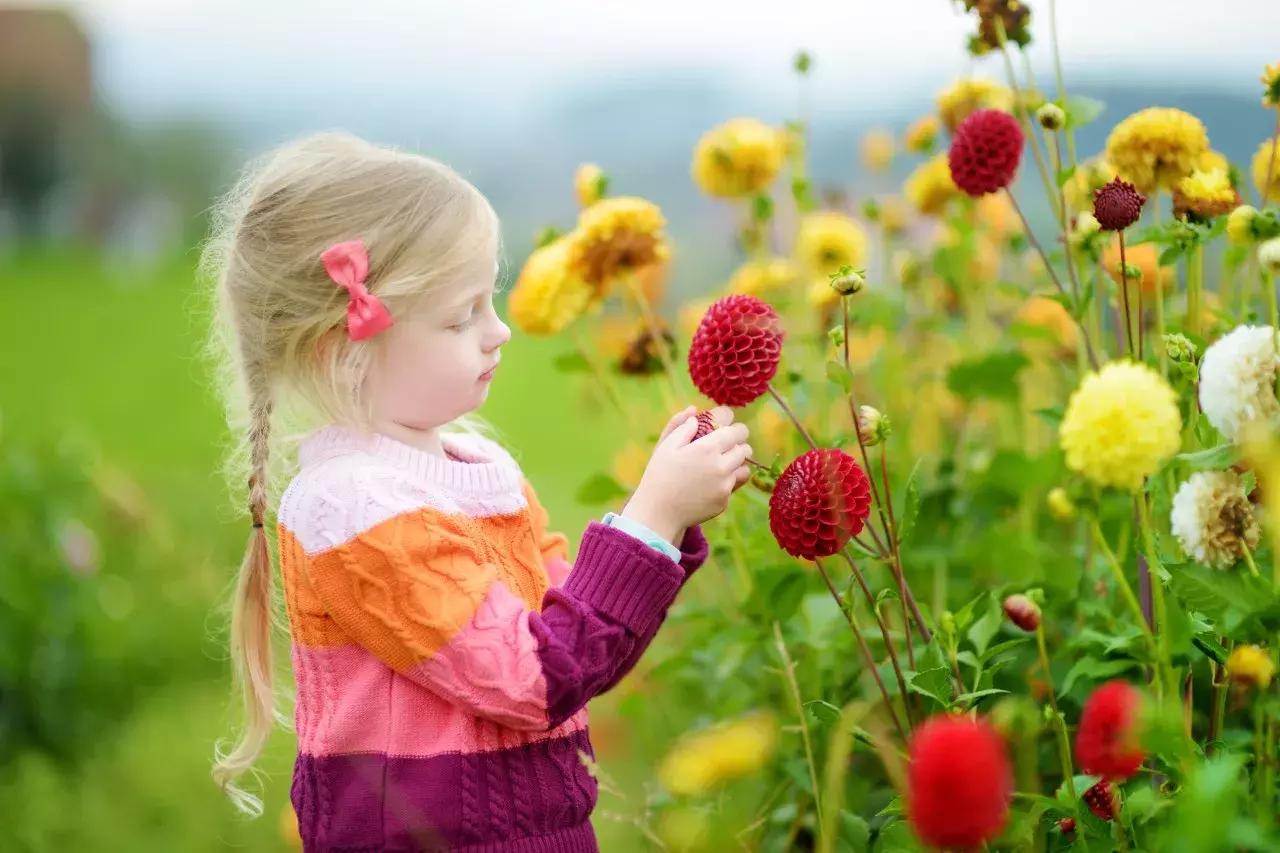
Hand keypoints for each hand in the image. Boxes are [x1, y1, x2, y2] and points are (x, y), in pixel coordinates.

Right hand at [621, 405, 751, 542]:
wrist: (658, 512)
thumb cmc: (659, 475)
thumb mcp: (666, 446)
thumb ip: (682, 426)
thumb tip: (694, 412)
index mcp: (708, 448)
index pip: (737, 430)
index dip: (734, 426)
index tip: (727, 427)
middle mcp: (721, 466)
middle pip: (745, 448)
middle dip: (736, 444)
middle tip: (724, 446)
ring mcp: (725, 485)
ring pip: (744, 468)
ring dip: (736, 463)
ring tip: (720, 464)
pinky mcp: (724, 501)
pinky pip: (734, 486)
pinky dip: (727, 482)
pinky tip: (710, 483)